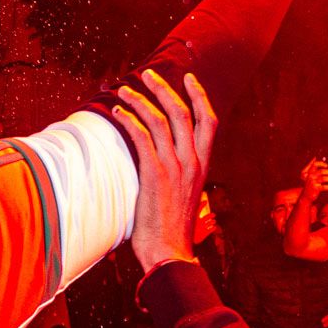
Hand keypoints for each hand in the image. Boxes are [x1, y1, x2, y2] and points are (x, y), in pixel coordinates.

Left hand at [113, 70, 218, 274]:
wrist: (169, 253)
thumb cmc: (172, 229)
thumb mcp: (185, 195)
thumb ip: (180, 174)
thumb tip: (164, 159)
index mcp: (202, 165)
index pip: (209, 121)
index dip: (200, 96)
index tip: (188, 79)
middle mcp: (192, 161)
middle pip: (183, 112)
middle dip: (164, 88)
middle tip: (147, 74)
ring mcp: (175, 166)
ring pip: (159, 119)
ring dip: (140, 100)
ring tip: (123, 90)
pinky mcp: (155, 174)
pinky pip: (142, 136)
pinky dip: (129, 120)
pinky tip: (118, 113)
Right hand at [299, 157, 327, 199]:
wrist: (306, 196)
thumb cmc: (311, 185)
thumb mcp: (311, 177)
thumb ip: (315, 170)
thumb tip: (318, 160)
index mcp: (310, 172)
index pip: (315, 164)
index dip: (321, 164)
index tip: (327, 165)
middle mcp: (310, 176)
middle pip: (321, 171)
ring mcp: (312, 182)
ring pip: (323, 179)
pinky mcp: (315, 188)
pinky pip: (324, 187)